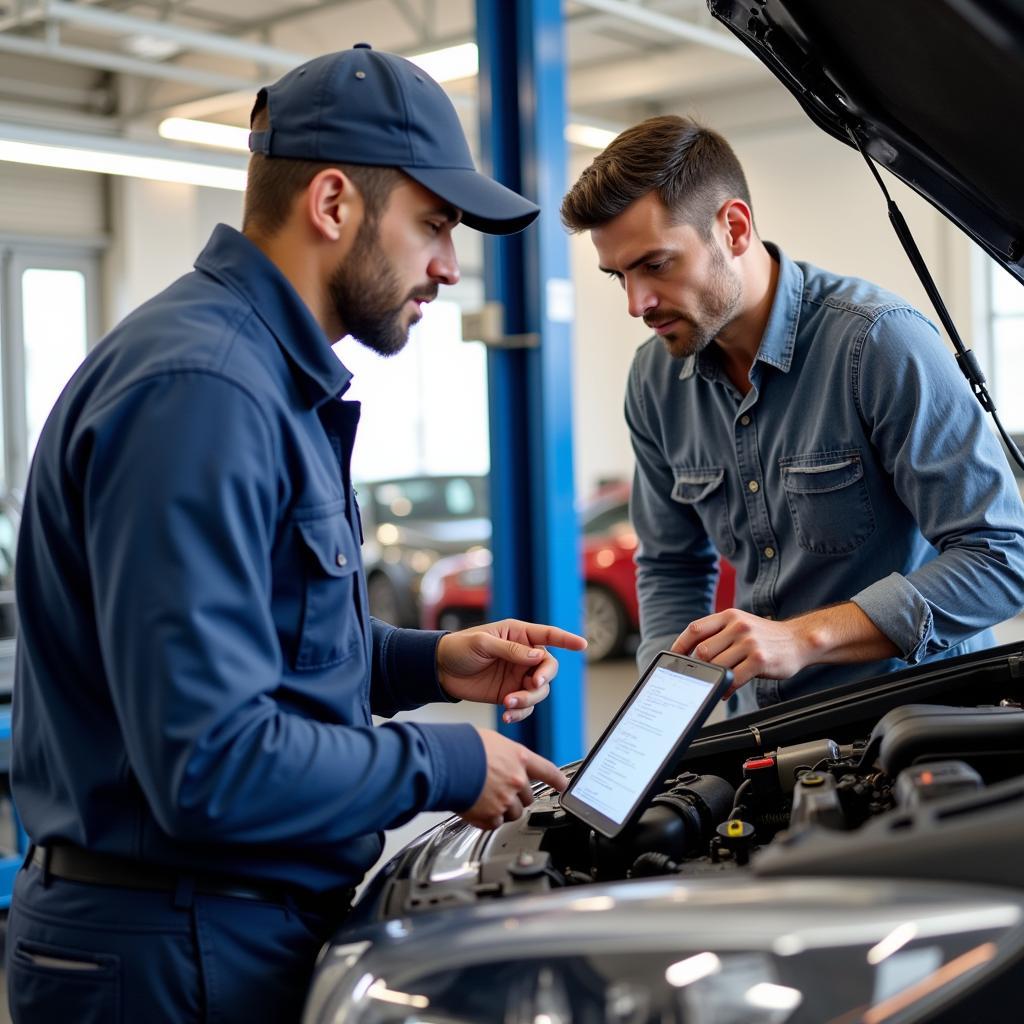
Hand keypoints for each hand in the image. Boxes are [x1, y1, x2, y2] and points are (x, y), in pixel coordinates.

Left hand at [437, 619, 586, 723]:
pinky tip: (507, 714)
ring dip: (528, 699)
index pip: (548, 635)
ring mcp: (517, 676)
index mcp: (518, 635)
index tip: (583, 644)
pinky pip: (525, 706)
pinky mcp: (509, 694)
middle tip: (532, 685)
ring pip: (539, 691)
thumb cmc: (458, 647)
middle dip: (543, 679)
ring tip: (509, 703)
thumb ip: (511, 650)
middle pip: (548, 668)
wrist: (438, 670)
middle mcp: (523, 656)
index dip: (566, 640)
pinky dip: (520, 712)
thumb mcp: (483, 643)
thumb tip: (537, 656)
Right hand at [460, 728, 567, 829]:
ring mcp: (505, 799)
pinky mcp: (491, 815)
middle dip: (516, 797)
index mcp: (519, 758)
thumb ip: (504, 756)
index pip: (548, 771)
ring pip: (513, 814)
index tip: (563, 786)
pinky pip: (495, 824)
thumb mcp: (491, 742)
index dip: (558, 781)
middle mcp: (517, 780)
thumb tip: (503, 762)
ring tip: (485, 798)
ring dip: (502, 810)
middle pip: (528, 798)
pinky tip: (476, 807)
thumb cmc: (463, 747)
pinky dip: (487, 819)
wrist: (445, 762)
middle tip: (499, 790)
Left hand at [671, 608, 814, 697]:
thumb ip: (719, 633)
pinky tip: (727, 691)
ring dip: (713, 678)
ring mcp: (749, 643)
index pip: (695, 629)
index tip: (674, 658)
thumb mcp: (741, 625)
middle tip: (700, 676)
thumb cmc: (765, 636)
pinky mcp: (759, 660)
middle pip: (703, 650)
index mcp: (729, 616)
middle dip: (699, 666)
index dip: (680, 645)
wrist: (799, 640)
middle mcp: (738, 626)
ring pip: (717, 665)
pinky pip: (734, 678)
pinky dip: (727, 688)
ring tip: (715, 684)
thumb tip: (692, 653)